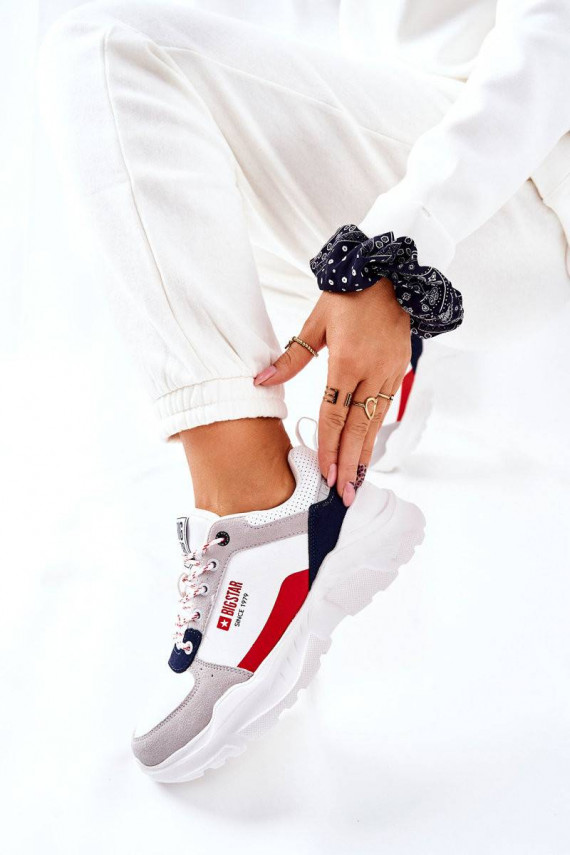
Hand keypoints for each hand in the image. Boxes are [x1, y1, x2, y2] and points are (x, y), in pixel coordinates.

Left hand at [254, 277, 410, 505]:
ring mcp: (388, 372)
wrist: (390, 274)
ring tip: (358, 483)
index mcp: (346, 359)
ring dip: (365, 455)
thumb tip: (260, 380)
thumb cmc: (348, 295)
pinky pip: (385, 408)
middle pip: (358, 427)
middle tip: (345, 494)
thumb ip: (290, 358)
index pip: (334, 413)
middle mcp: (371, 371)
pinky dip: (375, 432)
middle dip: (349, 463)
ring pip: (375, 422)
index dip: (328, 445)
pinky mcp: (399, 370)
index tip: (325, 472)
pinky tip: (368, 451)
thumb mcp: (315, 322)